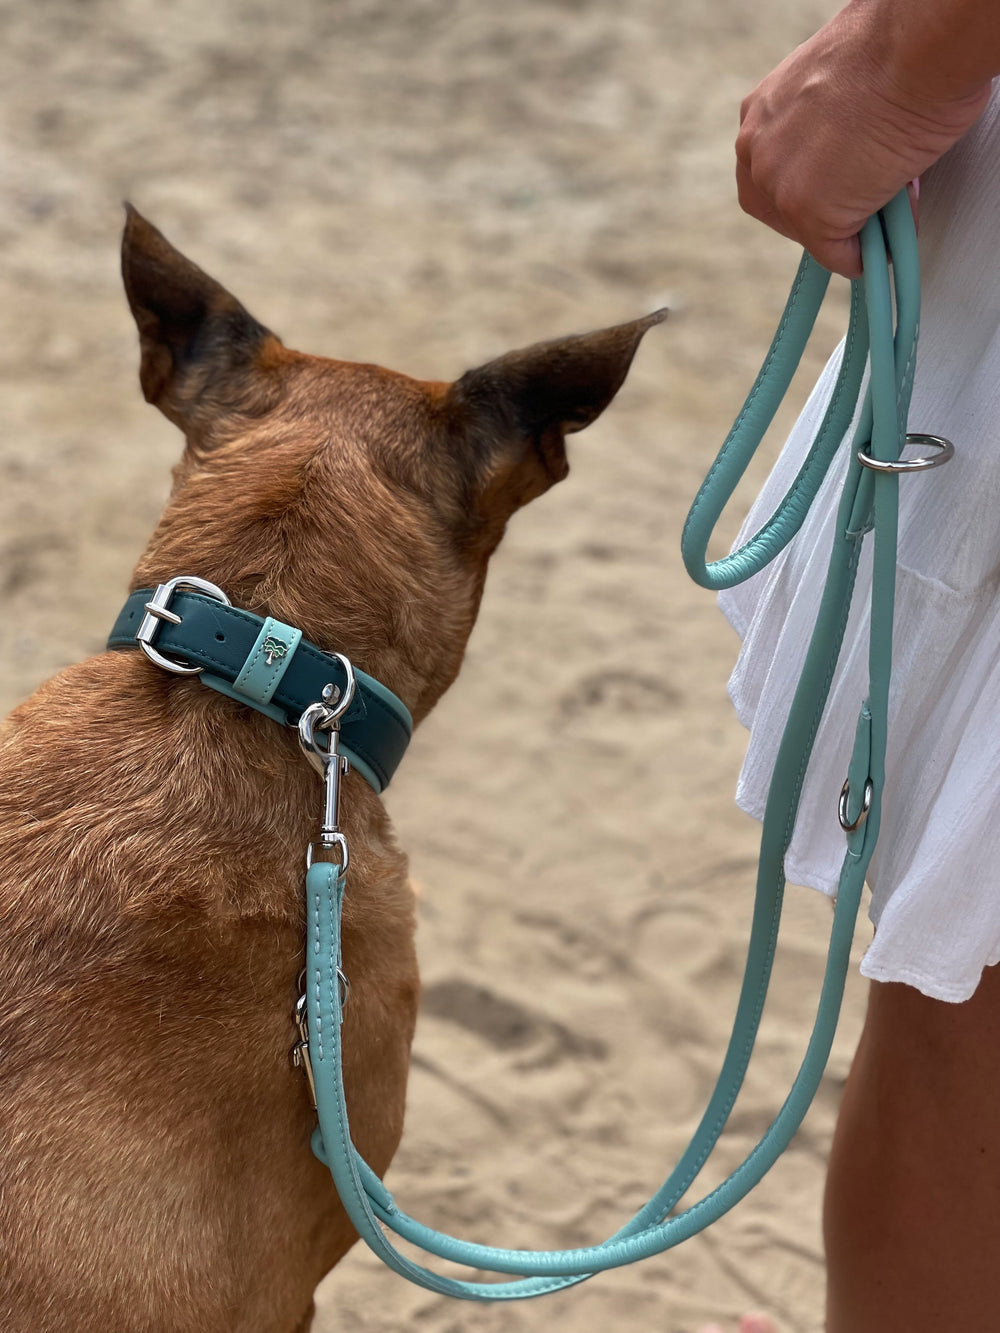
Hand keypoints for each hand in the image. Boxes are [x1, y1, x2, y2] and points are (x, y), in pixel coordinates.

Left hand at [735, 2, 991, 275]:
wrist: (915, 47)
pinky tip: (888, 238)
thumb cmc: (894, 48)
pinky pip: (838, 255)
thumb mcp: (834, 83)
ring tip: (885, 212)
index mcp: (760, 112)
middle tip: (859, 209)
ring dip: (845, 230)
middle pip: (777, 209)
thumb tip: (849, 155)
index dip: (806, 186)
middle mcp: (756, 151)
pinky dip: (865, 254)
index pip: (768, 171)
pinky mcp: (810, 216)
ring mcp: (779, 186)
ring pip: (807, 233)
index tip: (834, 191)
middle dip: (817, 214)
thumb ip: (823, 122)